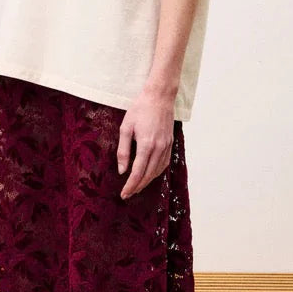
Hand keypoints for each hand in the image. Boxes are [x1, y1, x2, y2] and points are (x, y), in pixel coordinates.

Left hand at [117, 84, 175, 198]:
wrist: (159, 97)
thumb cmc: (140, 109)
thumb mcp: (126, 128)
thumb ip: (123, 150)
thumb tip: (122, 170)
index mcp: (146, 145)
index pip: (138, 172)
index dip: (130, 186)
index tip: (124, 194)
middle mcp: (159, 148)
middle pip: (148, 175)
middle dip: (138, 187)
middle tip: (128, 194)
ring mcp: (167, 146)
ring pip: (158, 171)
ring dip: (147, 181)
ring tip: (137, 187)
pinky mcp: (170, 143)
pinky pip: (164, 163)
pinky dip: (156, 172)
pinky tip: (150, 174)